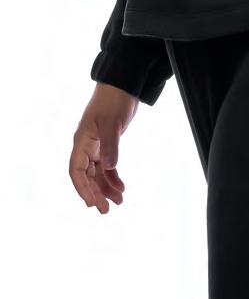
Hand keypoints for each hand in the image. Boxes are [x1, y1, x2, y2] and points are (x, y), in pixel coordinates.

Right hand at [70, 84, 140, 212]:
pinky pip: (107, 167)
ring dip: (106, 188)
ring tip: (119, 202)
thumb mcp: (112, 124)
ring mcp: (96, 146)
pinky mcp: (107, 145)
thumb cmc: (114, 102)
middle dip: (95, 193)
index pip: (76, 170)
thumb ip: (111, 146)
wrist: (122, 87)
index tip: (92, 203)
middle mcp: (86, 146)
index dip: (82, 188)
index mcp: (82, 141)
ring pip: (97, 174)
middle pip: (86, 176)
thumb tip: (109, 168)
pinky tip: (122, 188)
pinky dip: (114, 178)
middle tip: (105, 211)